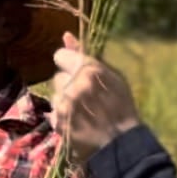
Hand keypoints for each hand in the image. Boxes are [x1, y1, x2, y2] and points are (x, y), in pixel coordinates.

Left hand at [52, 32, 140, 163]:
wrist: (120, 142)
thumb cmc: (122, 105)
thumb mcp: (113, 76)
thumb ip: (87, 55)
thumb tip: (66, 35)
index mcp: (87, 69)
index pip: (60, 55)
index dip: (69, 63)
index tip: (77, 70)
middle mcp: (71, 85)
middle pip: (58, 76)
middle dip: (68, 82)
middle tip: (85, 94)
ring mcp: (62, 105)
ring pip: (55, 94)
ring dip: (65, 99)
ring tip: (82, 110)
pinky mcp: (57, 122)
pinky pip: (54, 111)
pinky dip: (63, 115)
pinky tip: (77, 121)